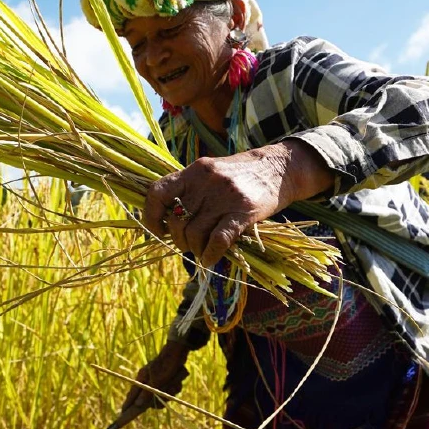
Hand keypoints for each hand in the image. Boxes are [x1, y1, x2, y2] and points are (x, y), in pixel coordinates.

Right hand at [122, 340, 189, 413]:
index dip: (128, 404)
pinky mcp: (165, 379)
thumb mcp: (156, 382)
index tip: (122, 413)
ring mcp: (156, 380)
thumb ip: (146, 394)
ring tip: (173, 384)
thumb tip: (138, 405)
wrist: (176, 353)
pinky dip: (174, 387)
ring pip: (161, 395)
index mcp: (141, 379)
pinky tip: (176, 381)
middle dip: (159, 399)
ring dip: (169, 392)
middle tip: (165, 395)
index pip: (132, 395)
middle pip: (150, 399)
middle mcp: (147, 381)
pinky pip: (169, 390)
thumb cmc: (164, 366)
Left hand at [143, 140, 334, 266]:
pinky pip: (219, 240)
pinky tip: (210, 259)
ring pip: (195, 233)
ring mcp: (224, 196)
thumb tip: (164, 219)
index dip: (150, 215)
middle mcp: (205, 182)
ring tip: (200, 251)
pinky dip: (210, 254)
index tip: (156, 230)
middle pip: (177, 220)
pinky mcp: (244, 212)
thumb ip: (188, 189)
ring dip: (194, 249)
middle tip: (186, 245)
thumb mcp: (209, 172)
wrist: (278, 168)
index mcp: (193, 171)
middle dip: (178, 239)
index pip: (157, 192)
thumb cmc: (239, 174)